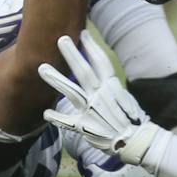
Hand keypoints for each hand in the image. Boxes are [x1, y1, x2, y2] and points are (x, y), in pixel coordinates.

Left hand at [38, 30, 159, 164]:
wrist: (134, 143)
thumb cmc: (127, 118)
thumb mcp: (122, 97)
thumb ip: (108, 84)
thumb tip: (99, 69)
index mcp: (112, 88)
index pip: (102, 64)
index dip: (93, 48)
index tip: (83, 32)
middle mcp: (101, 97)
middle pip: (85, 73)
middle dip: (73, 56)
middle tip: (61, 39)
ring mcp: (92, 111)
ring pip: (73, 93)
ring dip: (57, 80)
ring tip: (41, 68)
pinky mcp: (85, 127)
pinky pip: (68, 122)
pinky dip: (57, 117)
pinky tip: (46, 112)